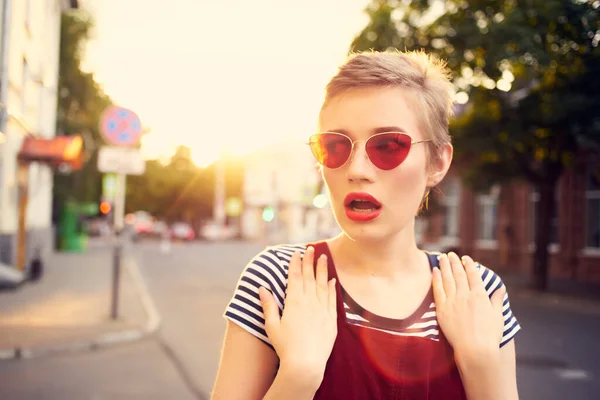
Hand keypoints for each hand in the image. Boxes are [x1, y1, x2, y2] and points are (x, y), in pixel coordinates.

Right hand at [258, 246, 336, 382]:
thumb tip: (262, 288)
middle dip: (309, 261)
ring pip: (322, 284)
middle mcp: (309, 302)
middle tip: (311, 248)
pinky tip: (331, 280)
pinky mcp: (331, 320)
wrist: (305, 364)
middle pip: (309, 277)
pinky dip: (331, 288)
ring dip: (322, 270)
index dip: (295, 263)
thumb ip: (268, 305)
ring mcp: (322, 310)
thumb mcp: (272, 326)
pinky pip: (331, 299)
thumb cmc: (285, 347)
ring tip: (323, 258)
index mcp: (294, 302)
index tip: (296, 253)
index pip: (295, 277)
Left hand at [432, 252, 504, 362]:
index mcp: (480, 296)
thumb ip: (497, 300)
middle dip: (455, 262)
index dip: (469, 264)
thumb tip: (501, 289)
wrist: (475, 349)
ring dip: (444, 267)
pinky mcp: (442, 310)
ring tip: (442, 258)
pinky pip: (438, 290)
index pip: (473, 275)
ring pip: (447, 279)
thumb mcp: (498, 316)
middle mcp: (466, 296)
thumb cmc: (490, 335)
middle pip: (459, 274)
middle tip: (451, 254)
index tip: (466, 258)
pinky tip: (434, 271)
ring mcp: (453, 302)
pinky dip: (436, 279)